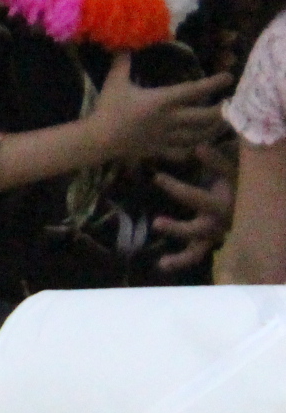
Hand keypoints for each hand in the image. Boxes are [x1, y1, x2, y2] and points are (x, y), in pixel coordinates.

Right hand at [88, 55, 229, 163]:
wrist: (99, 139)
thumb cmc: (108, 109)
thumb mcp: (115, 82)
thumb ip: (122, 62)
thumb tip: (124, 42)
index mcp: (163, 101)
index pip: (195, 90)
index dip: (214, 83)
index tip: (229, 77)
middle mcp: (171, 119)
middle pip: (205, 117)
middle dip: (221, 111)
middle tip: (230, 105)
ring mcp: (168, 137)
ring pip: (199, 136)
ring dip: (214, 130)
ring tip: (223, 124)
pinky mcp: (160, 150)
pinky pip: (183, 151)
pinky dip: (193, 148)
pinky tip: (197, 145)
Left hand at [152, 144, 233, 273]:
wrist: (256, 206)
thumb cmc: (238, 184)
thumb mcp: (232, 171)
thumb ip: (215, 161)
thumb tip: (198, 147)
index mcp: (222, 206)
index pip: (195, 198)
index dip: (175, 188)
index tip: (156, 178)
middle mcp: (217, 225)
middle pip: (196, 230)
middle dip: (177, 228)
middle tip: (156, 223)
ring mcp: (213, 237)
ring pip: (197, 251)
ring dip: (180, 258)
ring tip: (161, 264)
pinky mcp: (209, 243)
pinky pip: (195, 255)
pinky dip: (180, 261)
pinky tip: (162, 265)